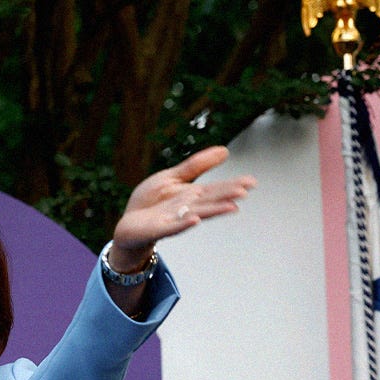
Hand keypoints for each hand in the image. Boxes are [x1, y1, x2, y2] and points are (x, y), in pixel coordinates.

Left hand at [108, 145, 255, 272]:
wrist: (129, 224)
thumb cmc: (151, 202)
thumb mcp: (172, 177)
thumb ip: (196, 166)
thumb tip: (225, 151)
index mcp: (192, 196)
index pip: (216, 189)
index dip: (232, 185)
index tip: (251, 182)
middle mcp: (187, 209)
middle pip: (210, 201)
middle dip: (227, 196)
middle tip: (245, 191)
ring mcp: (173, 220)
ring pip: (197, 214)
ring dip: (214, 211)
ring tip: (232, 206)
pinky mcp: (157, 229)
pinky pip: (172, 227)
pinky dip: (184, 224)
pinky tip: (195, 219)